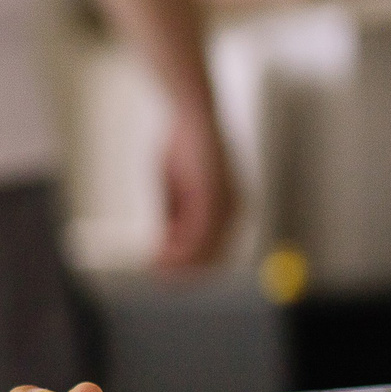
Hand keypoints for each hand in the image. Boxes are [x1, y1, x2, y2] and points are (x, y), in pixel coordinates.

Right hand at [155, 104, 234, 272]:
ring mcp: (227, 205)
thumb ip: (176, 216)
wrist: (191, 115)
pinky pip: (198, 236)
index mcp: (229, 207)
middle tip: (157, 276)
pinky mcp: (215, 198)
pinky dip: (179, 250)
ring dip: (179, 265)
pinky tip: (161, 254)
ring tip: (156, 269)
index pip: (213, 249)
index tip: (162, 270)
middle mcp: (234, 210)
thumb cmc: (182, 146)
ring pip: (204, 251)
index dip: (188, 265)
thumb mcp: (176, 189)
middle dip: (183, 271)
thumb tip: (166, 243)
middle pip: (211, 257)